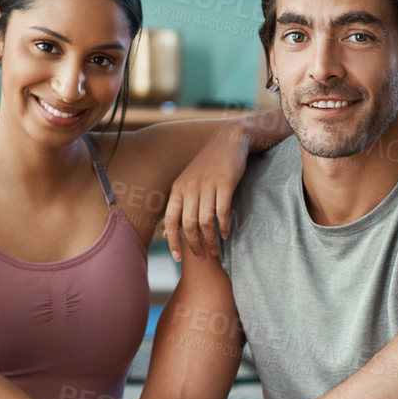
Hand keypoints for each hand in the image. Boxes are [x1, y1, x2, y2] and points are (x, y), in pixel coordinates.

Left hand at [163, 124, 249, 261]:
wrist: (229, 140)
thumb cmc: (208, 166)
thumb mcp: (189, 183)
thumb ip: (180, 206)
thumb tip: (168, 233)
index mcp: (178, 188)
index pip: (171, 220)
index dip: (173, 241)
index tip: (178, 258)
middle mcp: (190, 187)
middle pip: (189, 224)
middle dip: (194, 245)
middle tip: (202, 258)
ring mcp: (207, 184)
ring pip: (205, 221)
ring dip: (210, 240)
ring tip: (215, 251)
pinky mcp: (225, 182)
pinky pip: (222, 211)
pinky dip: (223, 226)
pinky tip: (226, 234)